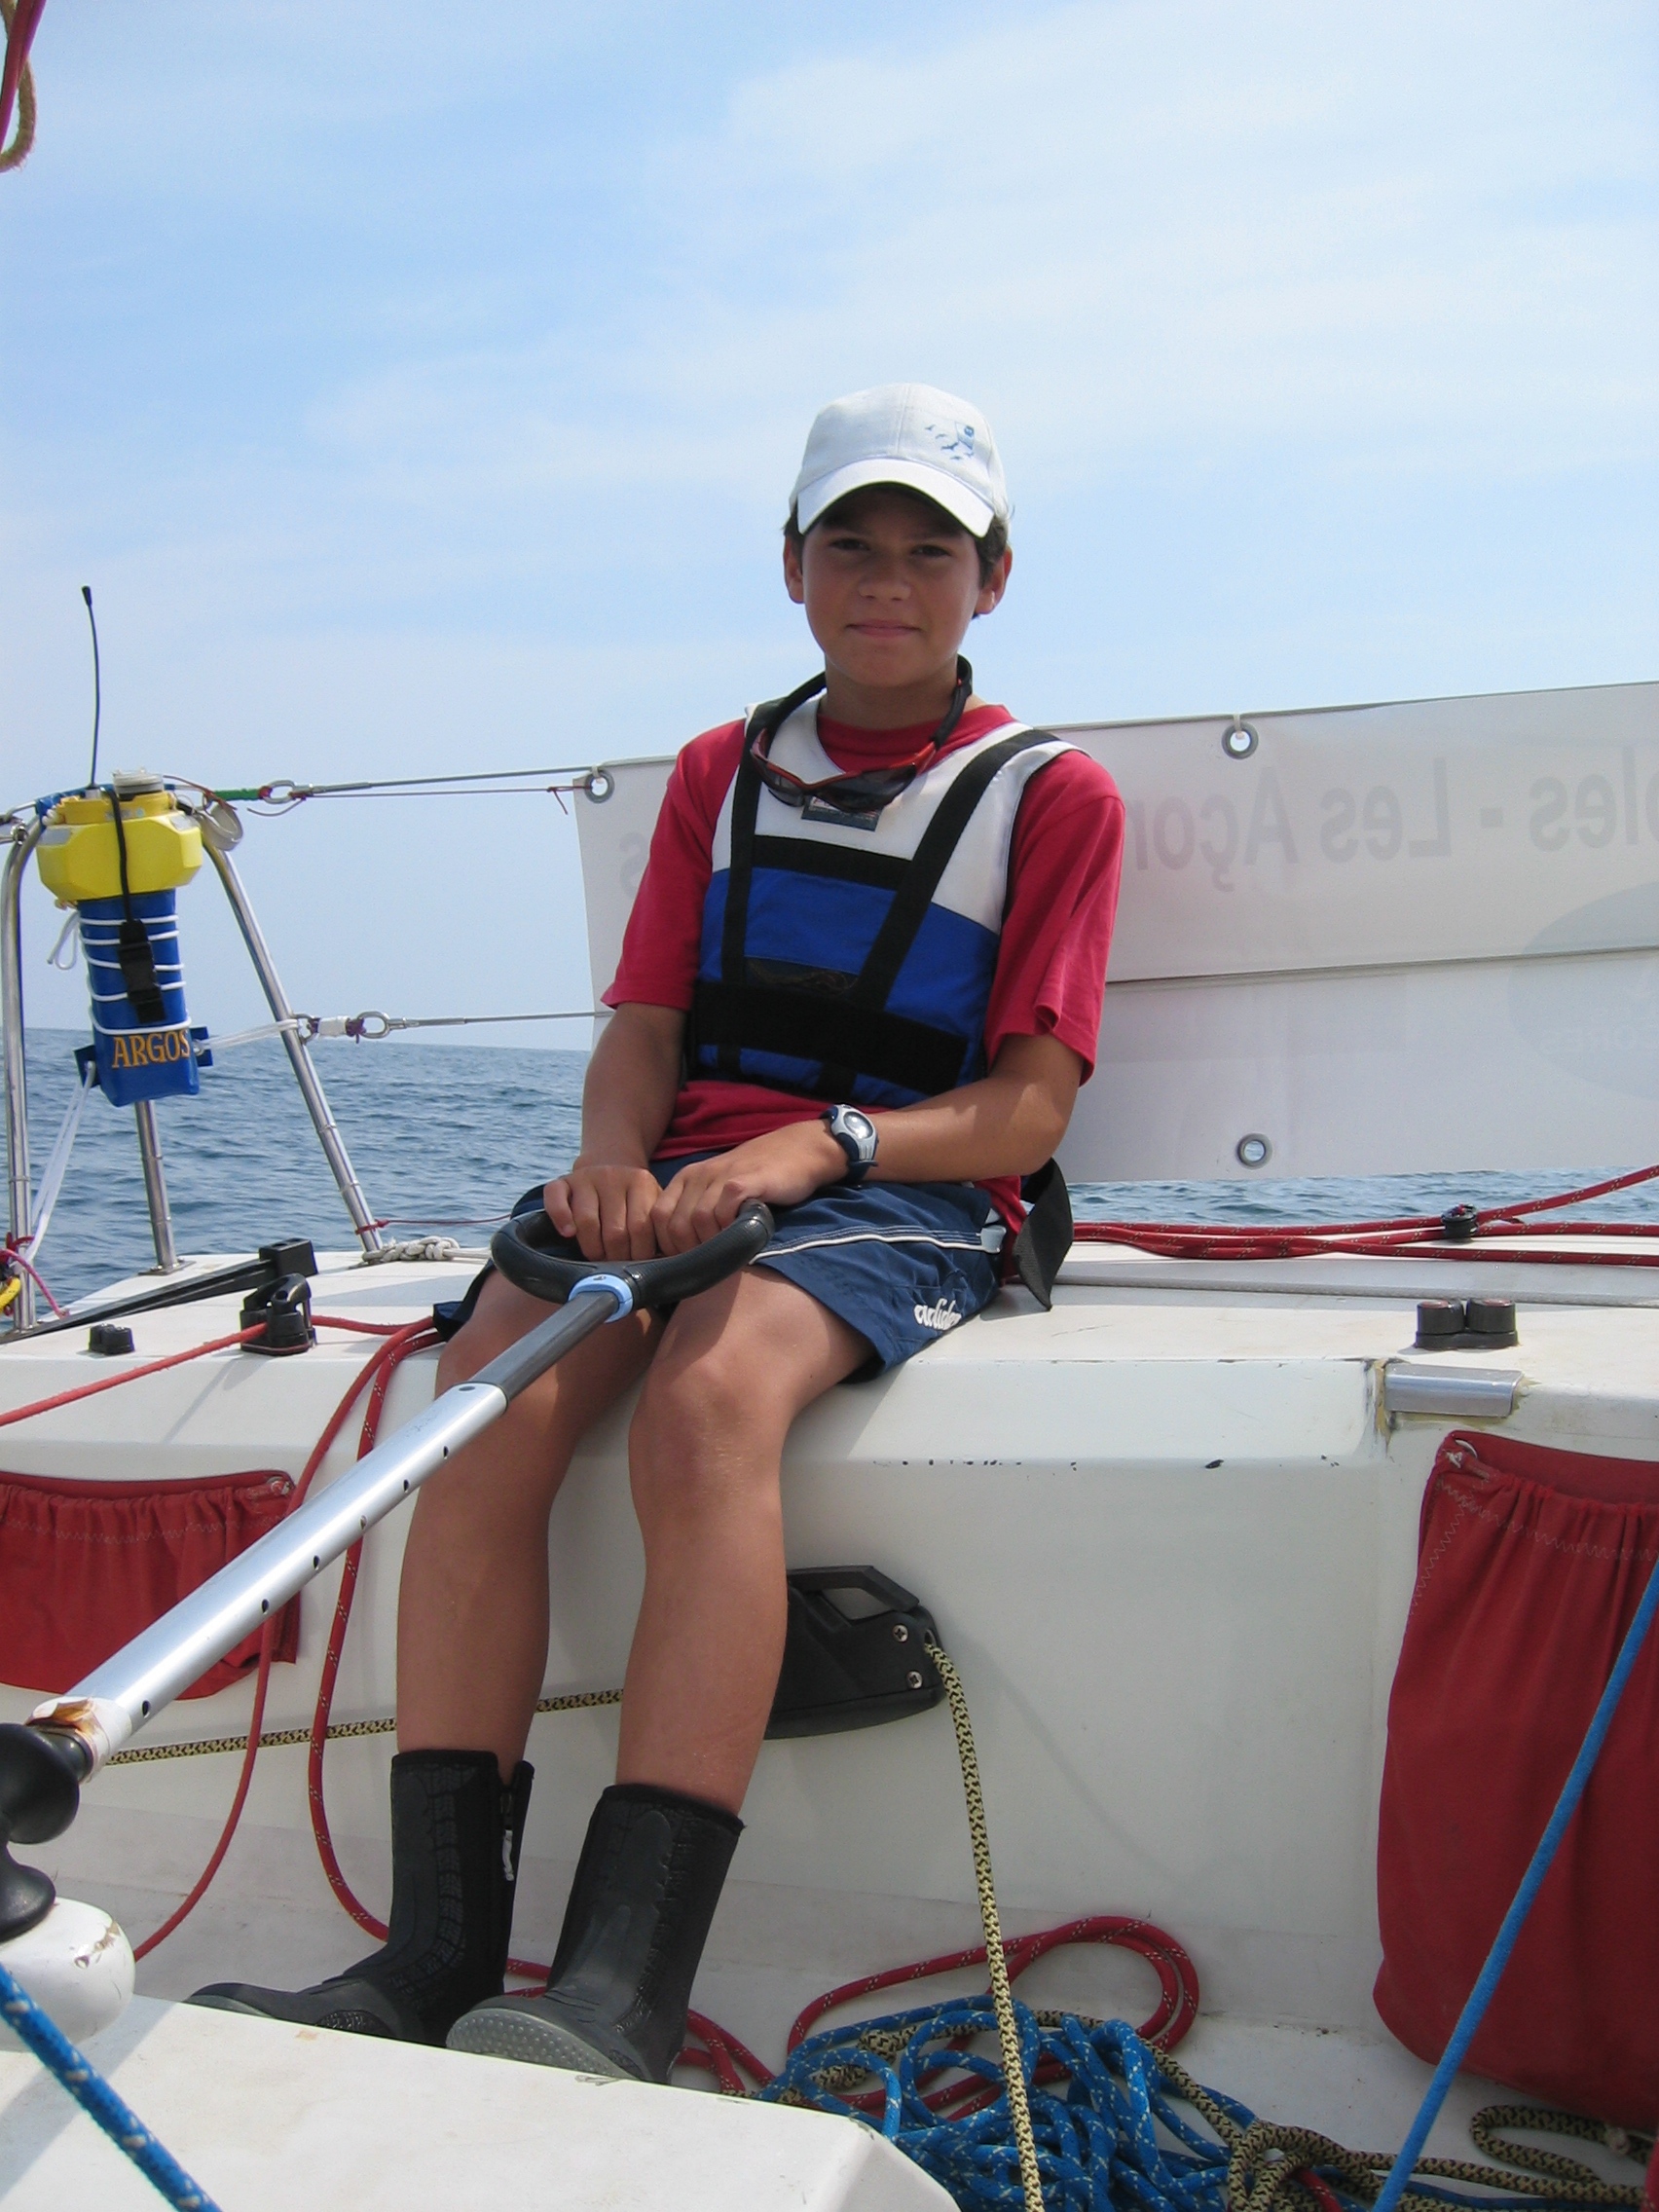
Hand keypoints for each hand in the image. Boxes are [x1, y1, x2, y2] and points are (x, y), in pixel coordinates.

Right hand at [543, 1164, 664, 1260]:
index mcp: (641, 1182)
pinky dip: (560, 1219)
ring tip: (598, 1254)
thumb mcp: (652, 1205)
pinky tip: (568, 1234)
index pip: (641, 1228)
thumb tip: (659, 1261)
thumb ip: (657, 1228)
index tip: (636, 1263)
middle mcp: (613, 1175)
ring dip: (591, 1248)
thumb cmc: (633, 1200)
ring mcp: (586, 1177)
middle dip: (615, 1256)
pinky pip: (555, 1199)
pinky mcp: (563, 1181)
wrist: (610, 1166)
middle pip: (614, 1230)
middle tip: (617, 1263)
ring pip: (586, 1221)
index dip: (638, 1254)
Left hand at [649, 1121, 847, 1253]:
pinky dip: (728, 1229)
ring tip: (727, 1251)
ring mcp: (721, 1176)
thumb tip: (680, 1253)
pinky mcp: (744, 1181)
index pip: (657, 1217)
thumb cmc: (758, 1178)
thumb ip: (698, 1211)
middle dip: (688, 1251)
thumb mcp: (718, 1190)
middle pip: (674, 1224)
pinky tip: (740, 1235)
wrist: (798, 1151)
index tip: (685, 1261)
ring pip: (697, 1220)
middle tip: (709, 1262)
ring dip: (710, 1244)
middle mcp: (698, 1175)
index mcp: (686, 1178)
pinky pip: (724, 1211)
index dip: (667, 1245)